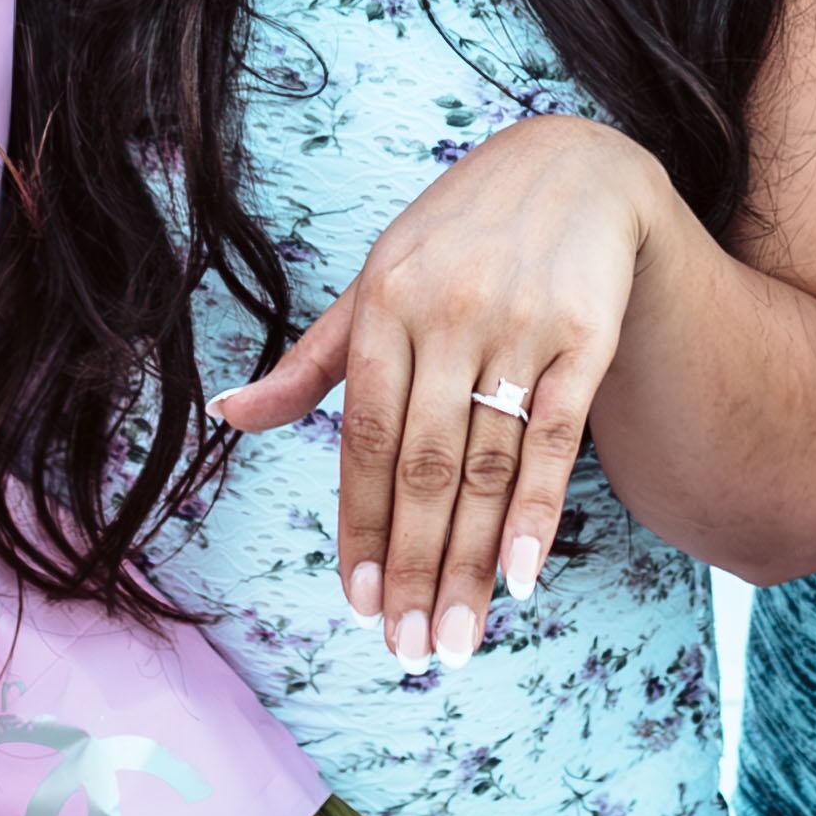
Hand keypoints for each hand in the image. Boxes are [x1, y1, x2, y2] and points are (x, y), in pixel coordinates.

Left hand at [205, 112, 655, 665]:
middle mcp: (447, 315)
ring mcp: (520, 325)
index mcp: (384, 305)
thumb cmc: (459, 233)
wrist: (577, 164)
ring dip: (472, 563)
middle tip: (411, 651)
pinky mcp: (588, 334)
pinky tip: (522, 576)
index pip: (363, 440)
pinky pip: (558, 436)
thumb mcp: (376, 280)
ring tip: (458, 640)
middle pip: (425, 467)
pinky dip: (539, 511)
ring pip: (489, 465)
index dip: (362, 527)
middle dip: (417, 568)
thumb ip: (313, 359)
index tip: (361, 605)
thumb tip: (228, 415)